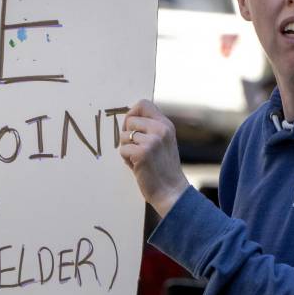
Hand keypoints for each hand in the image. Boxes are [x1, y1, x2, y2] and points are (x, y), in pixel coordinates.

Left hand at [119, 99, 190, 216]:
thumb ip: (150, 128)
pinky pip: (122, 150)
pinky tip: (138, 166)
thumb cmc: (162, 168)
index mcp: (166, 124)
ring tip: (139, 159)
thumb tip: (127, 118)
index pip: (143, 103)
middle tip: (137, 149)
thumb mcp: (162, 142)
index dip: (132, 113)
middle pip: (129, 120)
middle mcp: (160, 129)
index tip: (132, 127)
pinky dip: (126, 159)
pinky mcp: (142, 153)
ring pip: (123, 136)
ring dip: (127, 149)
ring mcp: (152, 141)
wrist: (171, 191)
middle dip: (127, 135)